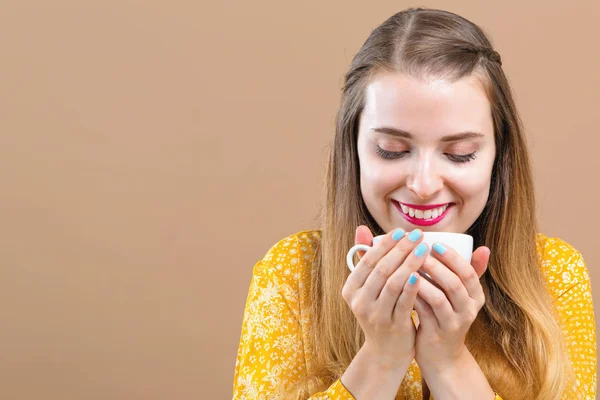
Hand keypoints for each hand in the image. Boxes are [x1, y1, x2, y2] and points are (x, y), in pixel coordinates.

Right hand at [342, 226, 427, 369]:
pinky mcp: (392, 326)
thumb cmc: (380, 310)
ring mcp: (375, 315)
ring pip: (392, 283)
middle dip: (401, 249)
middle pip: (381, 269)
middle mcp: (359, 301)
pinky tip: (422, 274)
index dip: (385, 244)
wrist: (386, 351)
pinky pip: (403, 302)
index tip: (402, 231)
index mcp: (351, 289)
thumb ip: (366, 259)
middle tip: (418, 235)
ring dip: (409, 264)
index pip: (368, 260)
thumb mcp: (368, 287)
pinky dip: (412, 287)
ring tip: (424, 250)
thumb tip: (361, 228)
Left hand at [413, 243, 489, 370]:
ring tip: (409, 266)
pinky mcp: (437, 333)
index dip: (452, 257)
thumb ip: (465, 272)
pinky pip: (424, 311)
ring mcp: (454, 323)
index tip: (434, 243)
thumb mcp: (459, 295)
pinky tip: (403, 284)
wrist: (441, 355)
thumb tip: (483, 247)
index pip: (469, 272)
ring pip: (439, 298)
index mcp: (476, 296)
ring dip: (424, 280)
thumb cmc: (445, 315)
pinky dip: (414, 296)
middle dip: (436, 265)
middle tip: (419, 251)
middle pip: (455, 283)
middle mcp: (469, 310)